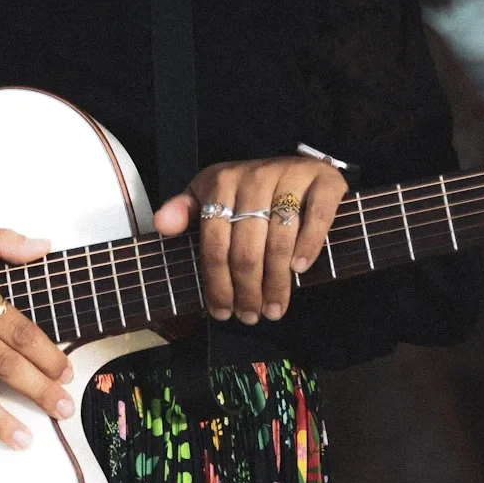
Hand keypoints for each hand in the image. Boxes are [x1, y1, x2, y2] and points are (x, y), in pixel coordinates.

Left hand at [152, 156, 347, 324]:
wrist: (297, 166)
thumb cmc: (247, 191)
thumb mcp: (208, 195)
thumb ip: (183, 211)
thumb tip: (160, 225)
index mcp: (221, 182)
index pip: (215, 243)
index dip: (217, 283)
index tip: (222, 312)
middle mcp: (255, 176)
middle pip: (246, 248)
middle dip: (247, 290)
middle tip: (250, 316)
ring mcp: (290, 176)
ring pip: (279, 240)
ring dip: (276, 283)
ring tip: (274, 309)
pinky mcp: (323, 180)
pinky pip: (317, 218)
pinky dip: (308, 246)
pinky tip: (299, 270)